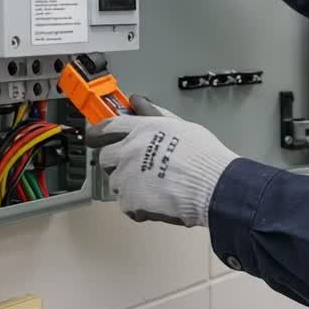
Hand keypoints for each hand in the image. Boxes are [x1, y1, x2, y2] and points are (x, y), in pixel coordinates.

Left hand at [84, 95, 238, 226]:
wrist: (212, 186)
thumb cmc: (204, 157)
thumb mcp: (181, 126)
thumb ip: (154, 114)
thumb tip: (139, 102)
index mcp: (141, 129)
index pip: (107, 126)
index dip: (99, 133)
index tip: (96, 137)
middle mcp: (129, 150)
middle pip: (105, 157)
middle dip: (117, 162)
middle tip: (135, 167)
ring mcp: (126, 177)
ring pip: (116, 182)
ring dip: (129, 185)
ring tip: (154, 186)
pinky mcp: (129, 201)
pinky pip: (127, 204)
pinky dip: (139, 205)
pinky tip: (157, 199)